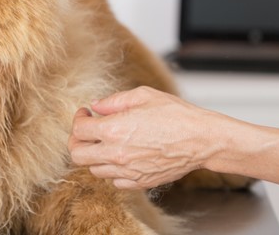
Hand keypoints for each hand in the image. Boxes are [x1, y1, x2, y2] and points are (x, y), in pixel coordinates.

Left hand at [69, 86, 216, 189]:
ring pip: (94, 169)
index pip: (78, 130)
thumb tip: (95, 105)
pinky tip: (122, 155)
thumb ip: (114, 101)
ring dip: (95, 155)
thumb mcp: (142, 95)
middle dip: (78, 141)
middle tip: (88, 130)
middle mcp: (116, 154)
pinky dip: (112, 169)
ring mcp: (127, 171)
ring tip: (107, 141)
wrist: (201, 139)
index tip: (86, 113)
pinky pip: (113, 181)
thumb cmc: (176, 114)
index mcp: (114, 130)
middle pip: (78, 155)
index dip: (78, 118)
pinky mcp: (139, 182)